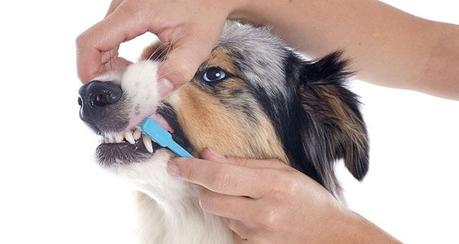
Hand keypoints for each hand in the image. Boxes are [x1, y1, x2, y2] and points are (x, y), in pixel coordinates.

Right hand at [76, 0, 241, 95]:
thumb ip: (176, 72)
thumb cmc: (206, 12)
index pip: (91, 42)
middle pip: (93, 43)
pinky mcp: (126, 8)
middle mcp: (122, 4)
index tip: (102, 90)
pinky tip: (134, 64)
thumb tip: (154, 93)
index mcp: (134, 12)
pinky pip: (110, 34)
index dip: (88, 70)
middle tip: (126, 88)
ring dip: (110, 63)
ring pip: (100, 39)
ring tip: (135, 76)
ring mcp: (122, 4)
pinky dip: (116, 53)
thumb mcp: (196, 46)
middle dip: (104, 71)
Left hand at [168, 149, 398, 242]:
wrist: (331, 233)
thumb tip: (207, 154)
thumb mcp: (280, 170)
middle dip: (204, 187)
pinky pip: (229, 230)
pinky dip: (233, 219)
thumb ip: (241, 163)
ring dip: (222, 203)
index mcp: (271, 186)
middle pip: (209, 200)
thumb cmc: (307, 196)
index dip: (192, 169)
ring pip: (218, 215)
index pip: (220, 176)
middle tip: (217, 178)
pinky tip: (252, 214)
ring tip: (248, 198)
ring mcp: (258, 236)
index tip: (174, 164)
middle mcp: (263, 214)